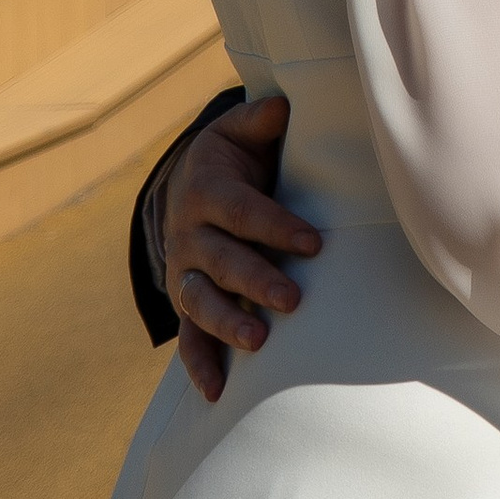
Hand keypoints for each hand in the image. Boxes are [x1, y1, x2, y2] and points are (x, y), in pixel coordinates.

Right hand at [161, 95, 322, 400]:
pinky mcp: (187, 300)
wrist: (188, 184)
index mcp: (207, 190)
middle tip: (291, 299)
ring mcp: (185, 272)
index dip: (275, 226)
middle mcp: (190, 234)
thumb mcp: (239, 131)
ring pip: (200, 300)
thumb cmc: (233, 157)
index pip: (243, 212)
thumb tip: (283, 105)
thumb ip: (260, 121)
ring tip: (258, 342)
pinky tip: (217, 393)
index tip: (314, 243)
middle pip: (221, 261)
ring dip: (226, 323)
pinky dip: (199, 364)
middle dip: (254, 280)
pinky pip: (188, 337)